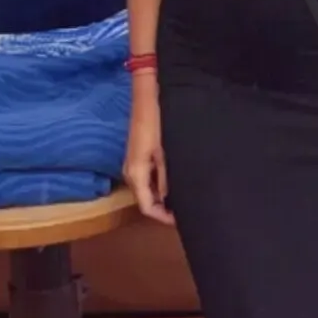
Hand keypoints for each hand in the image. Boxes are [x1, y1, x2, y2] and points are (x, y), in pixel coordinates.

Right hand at [123, 78, 173, 224]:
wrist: (148, 96)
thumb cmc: (157, 122)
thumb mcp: (165, 153)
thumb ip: (166, 178)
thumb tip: (170, 200)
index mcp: (136, 174)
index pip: (147, 207)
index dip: (164, 217)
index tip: (183, 221)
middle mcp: (130, 172)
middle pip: (146, 200)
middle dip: (164, 208)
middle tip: (186, 211)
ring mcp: (133, 163)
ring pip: (146, 189)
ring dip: (162, 196)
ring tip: (184, 198)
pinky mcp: (137, 155)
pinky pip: (147, 177)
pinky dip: (159, 184)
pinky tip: (175, 181)